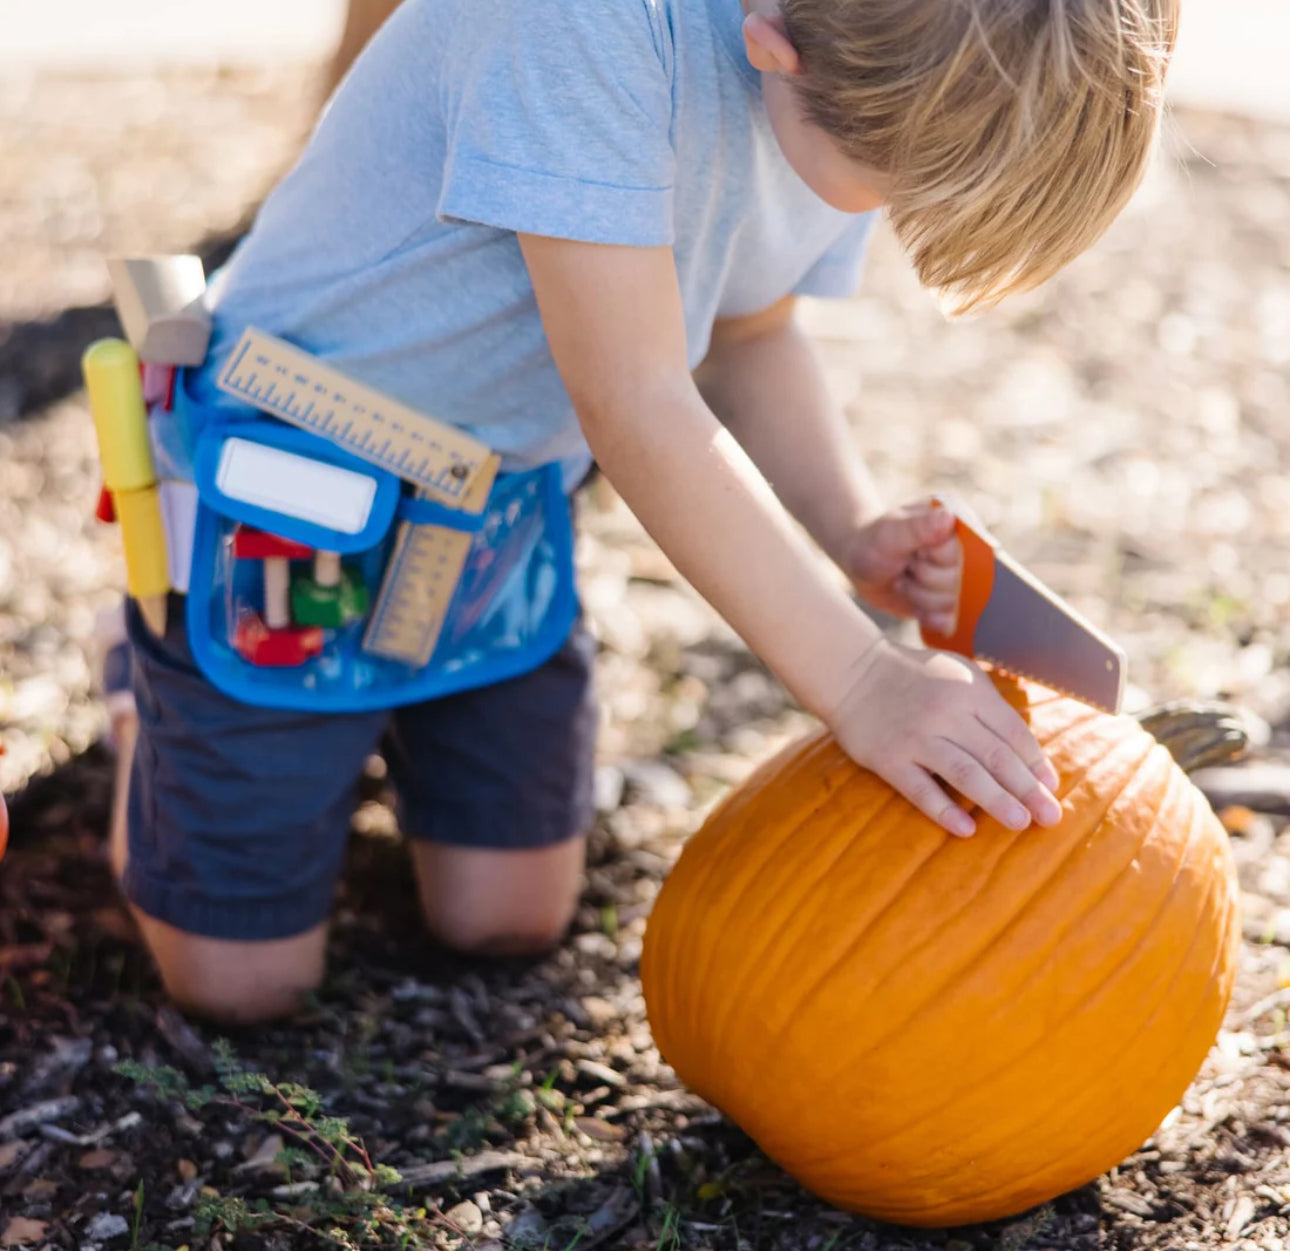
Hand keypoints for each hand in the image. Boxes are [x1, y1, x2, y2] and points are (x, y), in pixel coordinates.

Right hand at [831, 639, 1062, 837]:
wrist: (852, 672)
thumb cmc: (914, 677)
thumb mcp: (958, 673)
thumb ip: (990, 706)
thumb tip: (1026, 752)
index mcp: (969, 691)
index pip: (1013, 733)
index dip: (1036, 762)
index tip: (1051, 786)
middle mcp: (946, 713)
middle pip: (996, 757)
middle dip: (1028, 789)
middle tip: (1051, 817)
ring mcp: (916, 737)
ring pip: (965, 774)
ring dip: (997, 801)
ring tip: (1021, 823)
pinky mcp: (888, 758)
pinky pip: (921, 789)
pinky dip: (944, 810)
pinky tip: (966, 830)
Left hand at [842, 500, 960, 634]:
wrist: (860, 562)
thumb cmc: (875, 540)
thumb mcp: (891, 531)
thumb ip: (918, 526)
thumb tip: (948, 517)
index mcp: (956, 524)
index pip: (962, 550)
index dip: (934, 557)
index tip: (914, 550)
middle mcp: (963, 551)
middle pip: (958, 579)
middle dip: (924, 577)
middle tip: (905, 565)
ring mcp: (956, 577)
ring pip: (952, 601)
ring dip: (920, 596)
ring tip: (904, 579)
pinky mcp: (946, 601)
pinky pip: (949, 619)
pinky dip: (929, 616)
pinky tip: (914, 605)